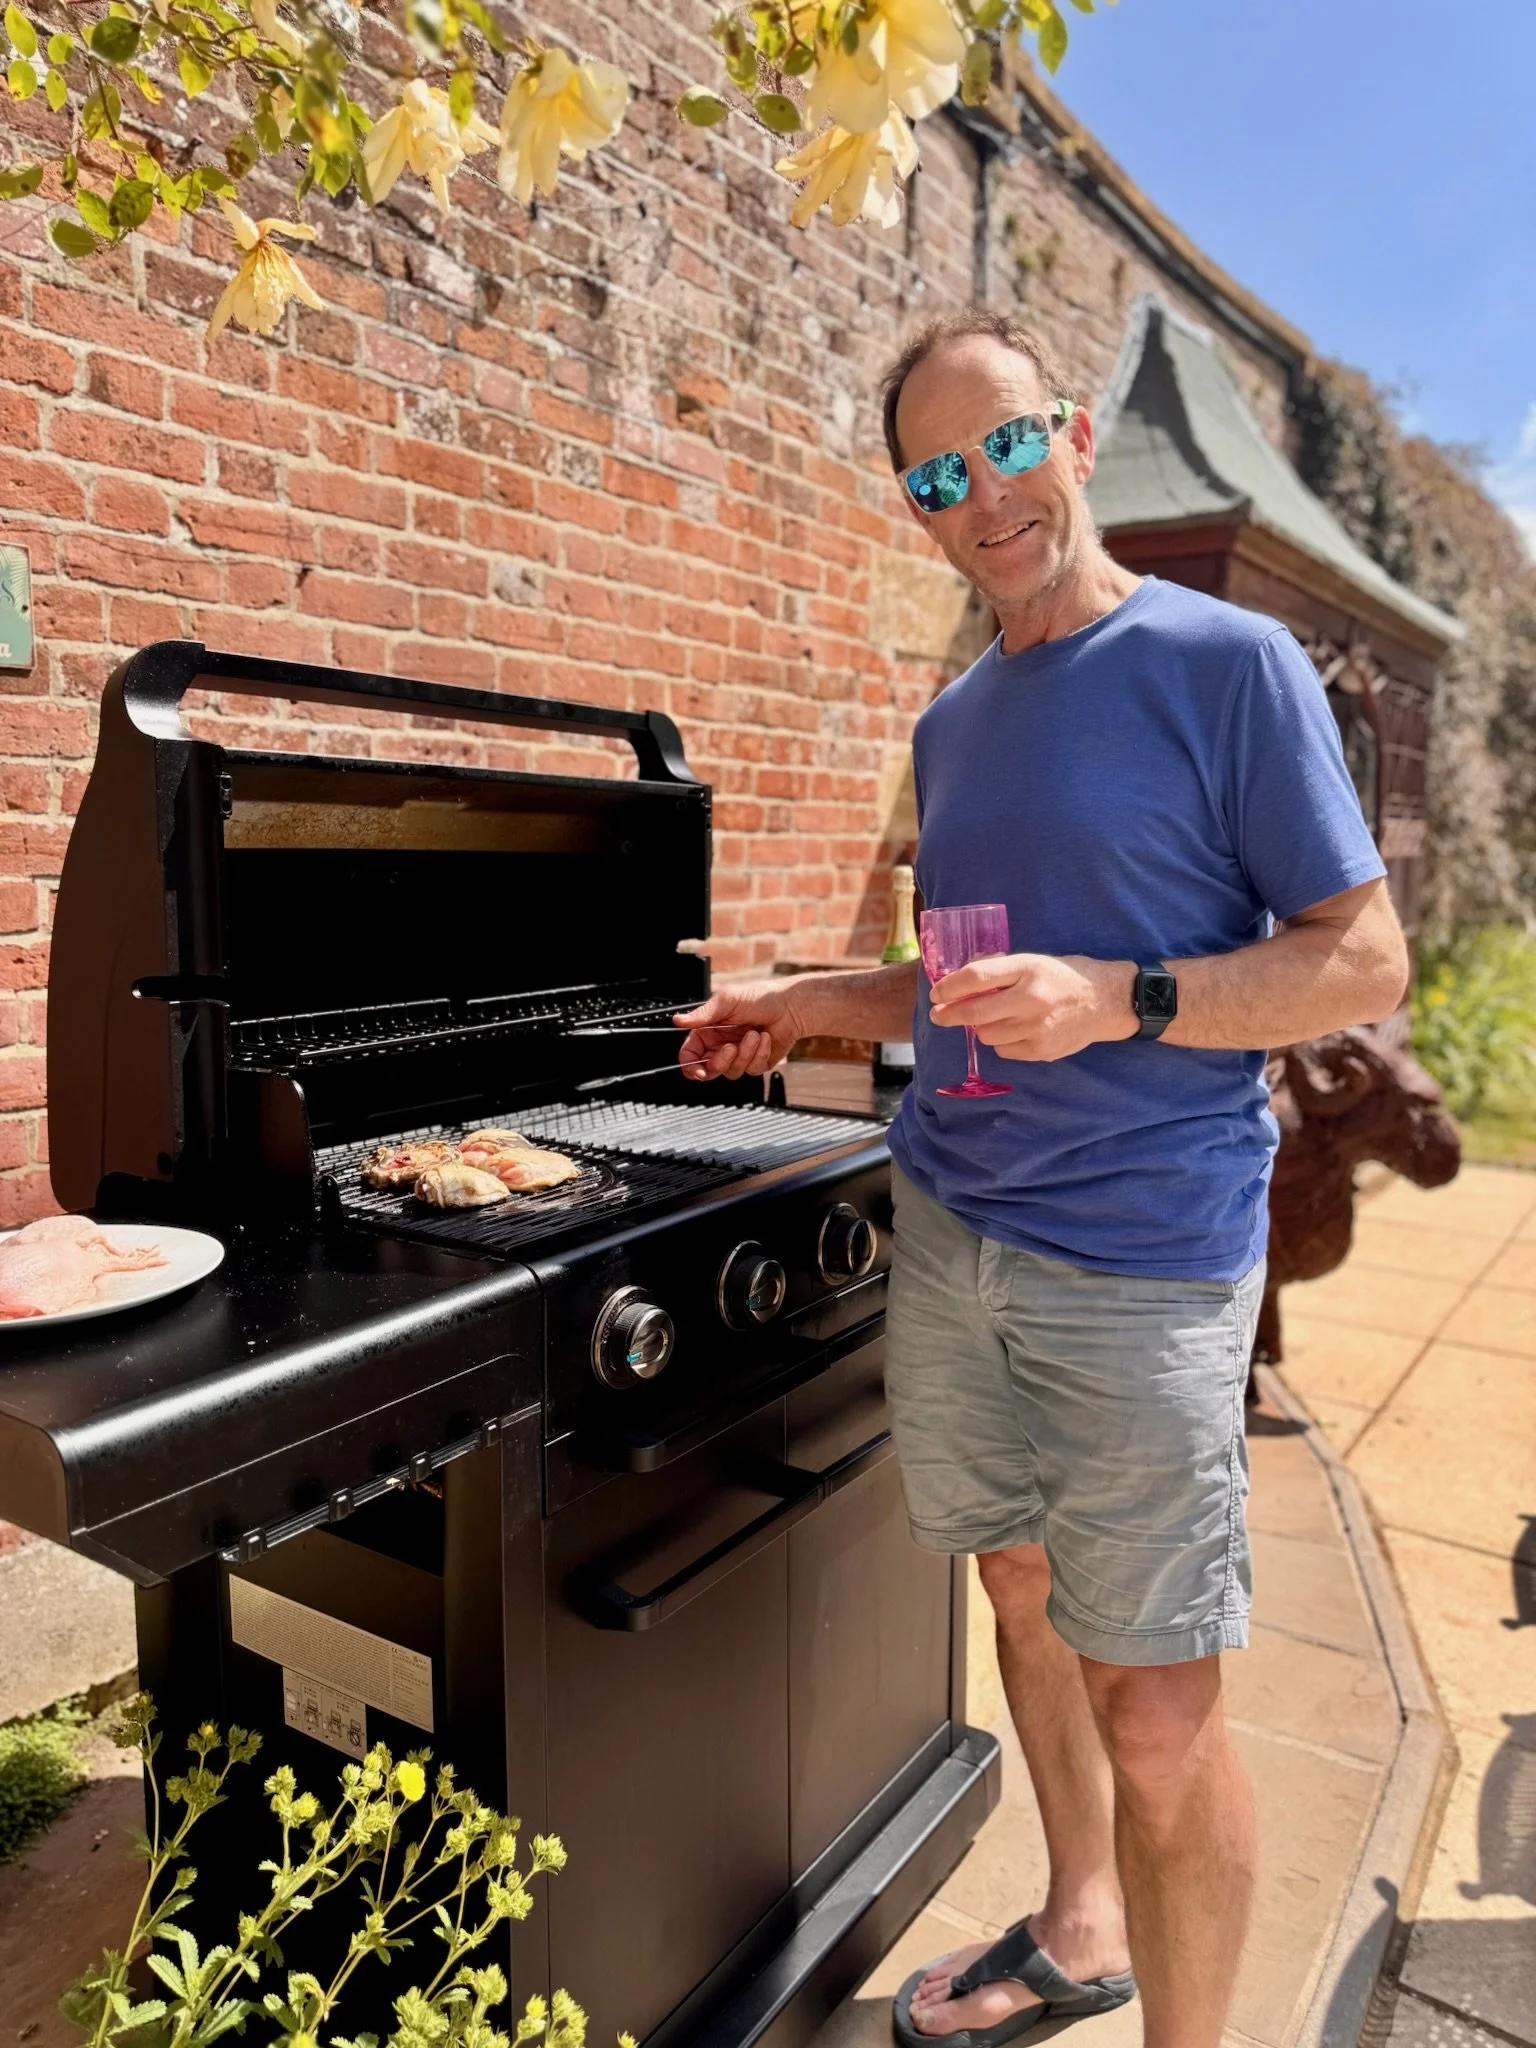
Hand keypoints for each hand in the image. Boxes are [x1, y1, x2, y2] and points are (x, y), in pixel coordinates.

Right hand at [673, 979, 809, 1081]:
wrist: (789, 1006)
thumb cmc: (759, 997)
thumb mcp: (727, 1000)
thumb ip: (702, 1014)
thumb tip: (678, 1020)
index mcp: (708, 1031)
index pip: (690, 1055)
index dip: (690, 1066)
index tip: (698, 1071)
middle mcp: (721, 1045)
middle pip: (709, 1070)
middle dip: (721, 1062)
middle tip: (731, 1047)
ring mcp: (739, 1056)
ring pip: (731, 1072)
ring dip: (745, 1053)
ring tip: (754, 1034)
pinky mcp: (756, 1063)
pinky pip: (751, 1069)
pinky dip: (760, 1053)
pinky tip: (765, 1038)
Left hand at [929, 952, 1136, 1061]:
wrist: (1106, 1002)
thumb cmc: (1064, 977)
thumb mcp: (1034, 962)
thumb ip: (1000, 971)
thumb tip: (959, 981)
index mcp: (1029, 968)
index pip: (977, 977)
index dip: (949, 987)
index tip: (936, 993)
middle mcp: (1032, 998)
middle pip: (975, 1012)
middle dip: (949, 1015)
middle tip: (938, 1015)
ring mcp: (1037, 1028)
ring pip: (986, 1034)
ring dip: (982, 1027)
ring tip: (997, 1018)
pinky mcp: (1042, 1050)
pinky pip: (1004, 1050)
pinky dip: (1002, 1041)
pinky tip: (1016, 1030)